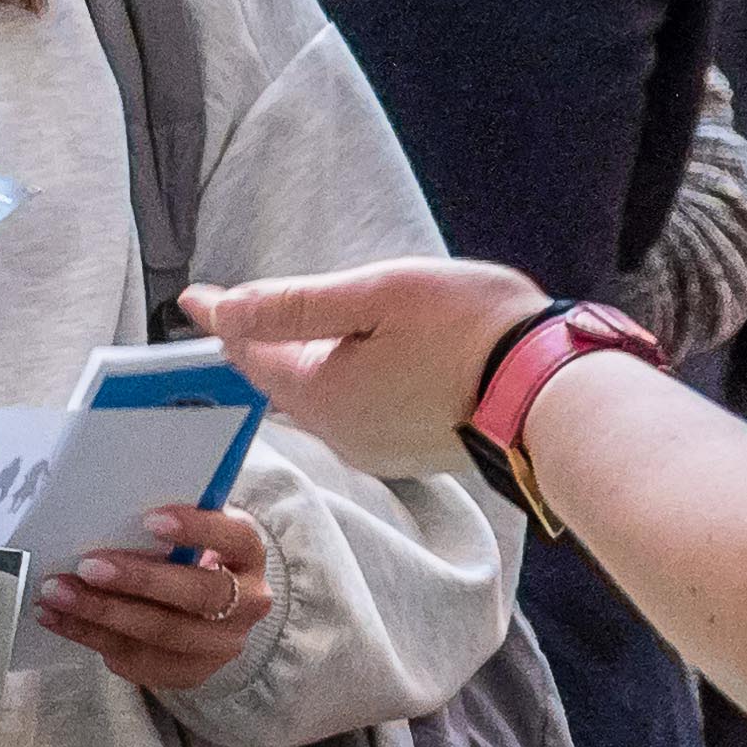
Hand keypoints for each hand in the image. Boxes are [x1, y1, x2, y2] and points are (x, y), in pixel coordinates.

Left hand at [36, 501, 277, 693]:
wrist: (211, 614)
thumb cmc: (188, 556)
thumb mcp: (191, 533)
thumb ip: (166, 523)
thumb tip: (105, 507)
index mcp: (250, 556)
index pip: (235, 539)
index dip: (196, 529)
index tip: (149, 519)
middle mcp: (247, 605)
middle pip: (198, 595)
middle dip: (139, 580)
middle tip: (88, 566)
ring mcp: (220, 646)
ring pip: (161, 633)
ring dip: (101, 613)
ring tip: (56, 593)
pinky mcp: (188, 673)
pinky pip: (136, 659)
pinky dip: (89, 635)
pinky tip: (55, 617)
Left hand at [189, 259, 557, 476]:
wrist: (551, 391)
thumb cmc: (470, 329)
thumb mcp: (375, 295)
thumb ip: (293, 305)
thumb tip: (220, 311)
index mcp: (320, 393)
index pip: (249, 353)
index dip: (223, 318)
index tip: (194, 298)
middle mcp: (339, 431)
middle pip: (283, 381)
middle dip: (261, 344)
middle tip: (236, 309)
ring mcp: (376, 448)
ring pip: (322, 397)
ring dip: (307, 363)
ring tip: (296, 330)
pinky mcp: (409, 451)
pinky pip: (359, 411)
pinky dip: (347, 382)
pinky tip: (362, 361)